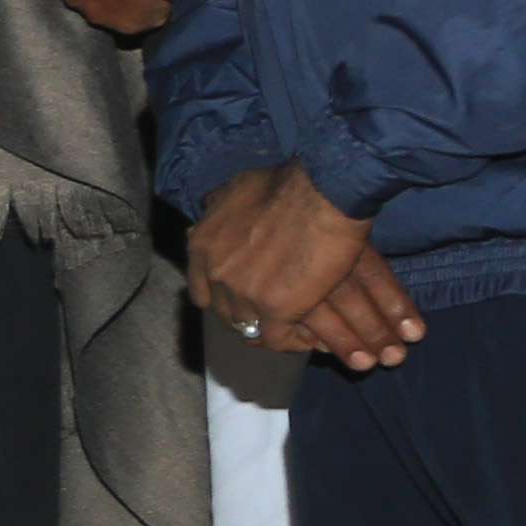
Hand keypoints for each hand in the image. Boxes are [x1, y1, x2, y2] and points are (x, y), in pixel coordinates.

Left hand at [183, 162, 425, 369]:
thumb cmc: (288, 183)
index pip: (202, 289)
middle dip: (244, 316)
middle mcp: (215, 272)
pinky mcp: (275, 309)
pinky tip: (305, 338)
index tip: (240, 298)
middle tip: (269, 317)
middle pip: (224, 311)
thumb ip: (221, 203)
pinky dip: (289, 342)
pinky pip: (275, 339)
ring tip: (289, 330)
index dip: (222, 297)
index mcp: (202, 245)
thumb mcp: (238, 187)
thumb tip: (211, 207)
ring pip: (248, 327)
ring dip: (267, 330)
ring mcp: (243, 293)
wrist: (323, 194)